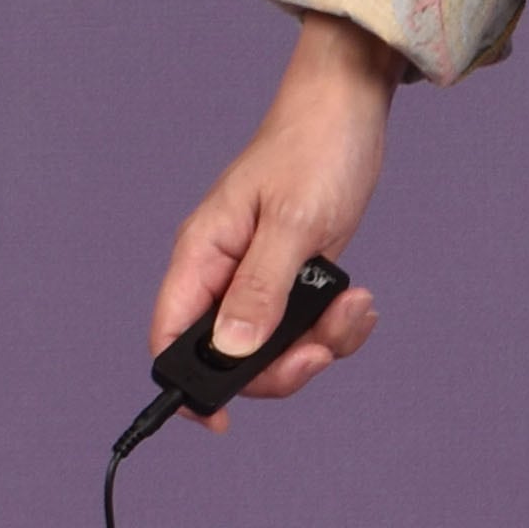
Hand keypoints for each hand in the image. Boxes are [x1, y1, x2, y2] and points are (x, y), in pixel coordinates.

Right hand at [153, 14, 392, 407]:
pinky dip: (337, 325)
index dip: (186, 388)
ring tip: (352, 306)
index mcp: (203, 255)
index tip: (222, 420)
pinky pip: (308, 327)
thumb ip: (259, 289)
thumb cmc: (313, 147)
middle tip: (320, 350)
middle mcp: (225, 273)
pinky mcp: (296, 276)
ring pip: (276, 347)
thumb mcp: (292, 222)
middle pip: (230, 357)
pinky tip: (358, 298)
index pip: (170, 337)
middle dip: (280, 366)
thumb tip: (230, 350)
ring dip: (320, 343)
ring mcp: (261, 276)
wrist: (352, 106)